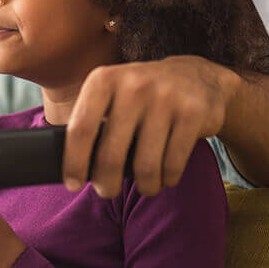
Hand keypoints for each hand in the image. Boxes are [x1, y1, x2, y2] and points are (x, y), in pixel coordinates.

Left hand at [65, 55, 241, 197]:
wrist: (197, 77)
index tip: (72, 184)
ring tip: (144, 185)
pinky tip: (164, 176)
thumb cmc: (141, 95)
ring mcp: (165, 98)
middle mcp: (133, 85)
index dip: (74, 162)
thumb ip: (92, 121)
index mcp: (104, 79)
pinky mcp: (193, 113)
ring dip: (144, 185)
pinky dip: (167, 178)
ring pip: (145, 166)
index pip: (81, 128)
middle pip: (111, 154)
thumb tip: (71, 166)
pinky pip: (173, 164)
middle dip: (106, 182)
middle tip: (107, 191)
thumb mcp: (112, 94)